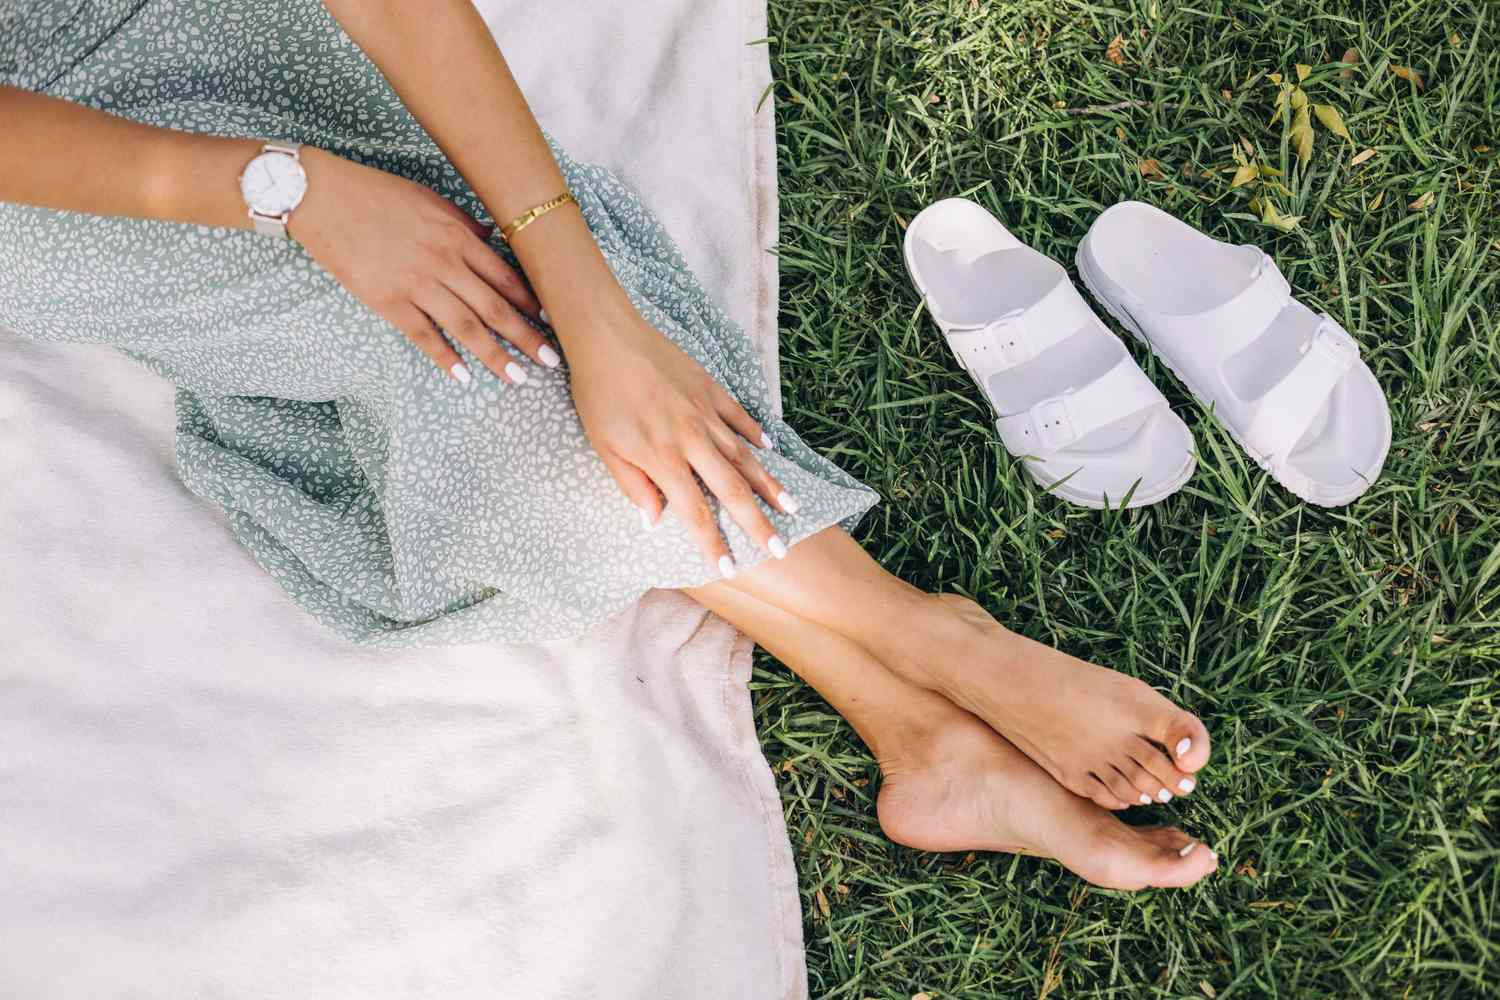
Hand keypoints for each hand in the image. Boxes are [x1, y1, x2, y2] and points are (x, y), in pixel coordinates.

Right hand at [287, 146, 558, 383]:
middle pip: (495, 307)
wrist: (321, 197)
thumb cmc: (375, 193)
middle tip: (552, 361)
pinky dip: (444, 358)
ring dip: (495, 355)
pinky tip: (463, 377)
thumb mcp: (428, 198)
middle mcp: (444, 262)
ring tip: (517, 377)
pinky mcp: (387, 301)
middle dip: (527, 336)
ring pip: (465, 326)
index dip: (530, 302)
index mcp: (457, 236)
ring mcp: (416, 284)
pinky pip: (423, 336)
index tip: (551, 321)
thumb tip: (489, 237)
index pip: (505, 276)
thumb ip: (462, 223)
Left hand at [565, 300, 798, 574]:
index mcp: (662, 457)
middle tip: (779, 549)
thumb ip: (633, 485)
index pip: (694, 512)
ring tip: (790, 507)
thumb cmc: (598, 394)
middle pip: (732, 489)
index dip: (713, 543)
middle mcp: (692, 438)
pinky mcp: (709, 387)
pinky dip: (755, 434)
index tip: (730, 568)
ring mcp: (705, 411)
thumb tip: (654, 521)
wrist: (607, 335)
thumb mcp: (605, 446)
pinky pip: (739, 416)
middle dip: (757, 523)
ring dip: (769, 484)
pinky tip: (769, 450)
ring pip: (744, 455)